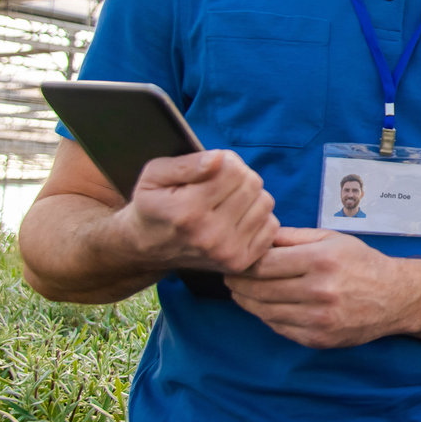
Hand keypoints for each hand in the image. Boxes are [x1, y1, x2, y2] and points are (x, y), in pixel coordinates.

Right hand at [116, 150, 277, 275]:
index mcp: (187, 211)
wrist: (148, 248)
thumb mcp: (154, 176)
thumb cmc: (153, 205)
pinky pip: (272, 226)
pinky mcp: (240, 262)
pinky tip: (236, 219)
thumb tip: (219, 159)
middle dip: (239, 177)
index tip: (212, 169)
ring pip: (265, 202)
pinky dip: (258, 218)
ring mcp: (227, 252)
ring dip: (250, 197)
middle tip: (219, 185)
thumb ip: (186, 164)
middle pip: (252, 184)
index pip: (234, 169)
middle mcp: (209, 235)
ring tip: (226, 202)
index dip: (226, 161)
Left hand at [225, 228, 410, 347]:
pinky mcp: (318, 338)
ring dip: (247, 302)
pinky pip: (278, 328)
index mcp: (321, 261)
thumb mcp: (332, 239)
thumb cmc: (362, 263)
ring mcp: (319, 319)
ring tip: (242, 291)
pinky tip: (266, 306)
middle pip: (259, 289)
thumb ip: (292, 237)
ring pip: (264, 311)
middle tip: (229, 276)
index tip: (234, 261)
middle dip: (238, 282)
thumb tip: (256, 236)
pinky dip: (266, 317)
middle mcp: (320, 291)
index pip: (263, 264)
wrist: (395, 297)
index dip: (242, 263)